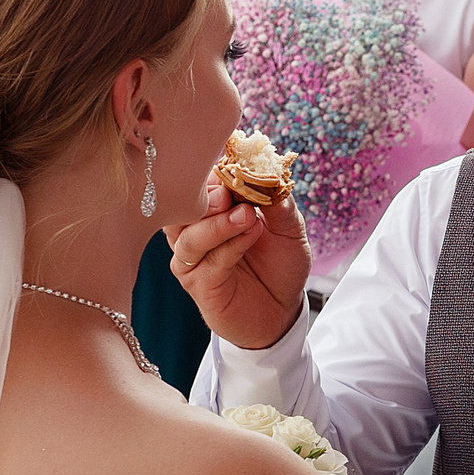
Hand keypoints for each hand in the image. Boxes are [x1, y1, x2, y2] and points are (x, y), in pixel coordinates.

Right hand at [169, 180, 311, 349]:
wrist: (283, 309)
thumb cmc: (280, 264)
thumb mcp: (289, 229)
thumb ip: (278, 204)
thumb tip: (270, 176)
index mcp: (214, 209)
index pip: (202, 182)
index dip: (216, 172)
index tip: (235, 165)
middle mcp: (196, 229)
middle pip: (184, 207)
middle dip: (207, 196)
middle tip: (230, 194)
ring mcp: (193, 257)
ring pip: (187, 235)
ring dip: (217, 224)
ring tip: (246, 216)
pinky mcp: (197, 284)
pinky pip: (204, 262)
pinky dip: (227, 247)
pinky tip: (249, 236)